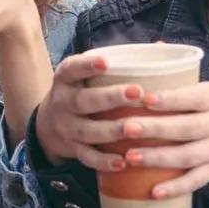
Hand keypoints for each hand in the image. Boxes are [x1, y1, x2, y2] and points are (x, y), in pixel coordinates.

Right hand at [34, 54, 145, 168]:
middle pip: (85, 100)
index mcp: (66, 78)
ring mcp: (67, 127)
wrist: (47, 125)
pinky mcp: (72, 148)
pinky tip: (122, 162)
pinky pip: (87, 157)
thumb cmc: (81, 91)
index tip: (106, 61)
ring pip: (88, 130)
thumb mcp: (85, 74)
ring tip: (134, 128)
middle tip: (136, 92)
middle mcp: (63, 102)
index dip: (87, 65)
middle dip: (111, 97)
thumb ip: (117, 62)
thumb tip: (161, 45)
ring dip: (111, 130)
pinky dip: (104, 161)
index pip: (73, 68)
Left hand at [120, 82, 208, 198]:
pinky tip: (154, 191)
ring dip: (158, 157)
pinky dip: (175, 187)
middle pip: (187, 127)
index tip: (144, 98)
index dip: (170, 98)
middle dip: (156, 129)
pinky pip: (196, 181)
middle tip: (126, 128)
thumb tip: (155, 45)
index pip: (193, 97)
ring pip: (189, 155)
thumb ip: (182, 75)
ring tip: (130, 157)